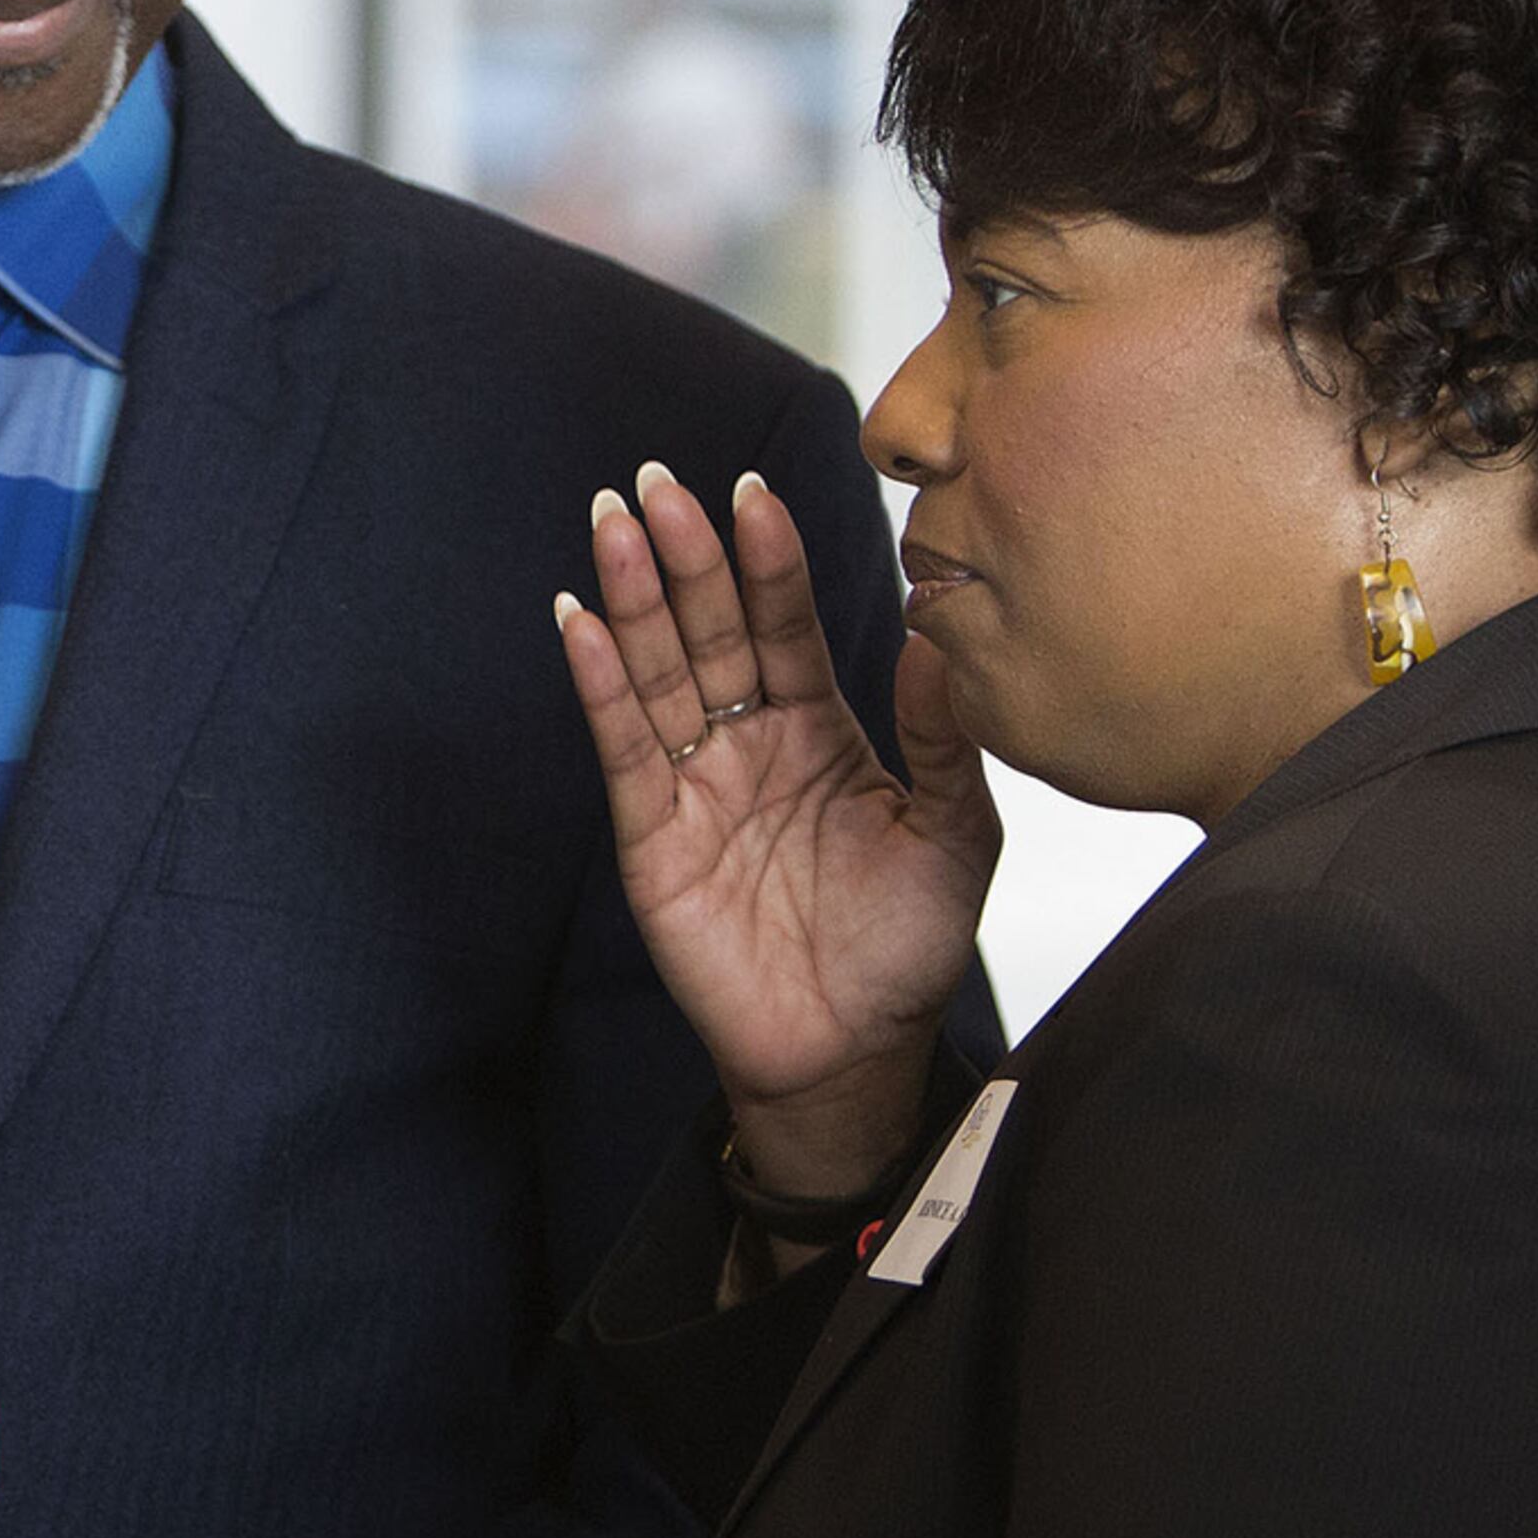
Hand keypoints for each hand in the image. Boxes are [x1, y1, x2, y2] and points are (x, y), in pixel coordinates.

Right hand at [555, 464, 1001, 1195]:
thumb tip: (937, 640)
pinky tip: (582, 625)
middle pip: (707, 630)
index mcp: (819, 730)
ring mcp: (696, 784)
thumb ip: (943, 739)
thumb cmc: (904, 949)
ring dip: (632, 599)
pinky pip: (625, 748)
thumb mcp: (955, 835)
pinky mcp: (654, 836)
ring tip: (614, 526)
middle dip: (684, 557)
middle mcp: (749, 743)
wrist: (854, 1054)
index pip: (783, 623)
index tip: (753, 492)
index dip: (767, 560)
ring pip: (657, 672)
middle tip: (658, 483)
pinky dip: (601, 685)